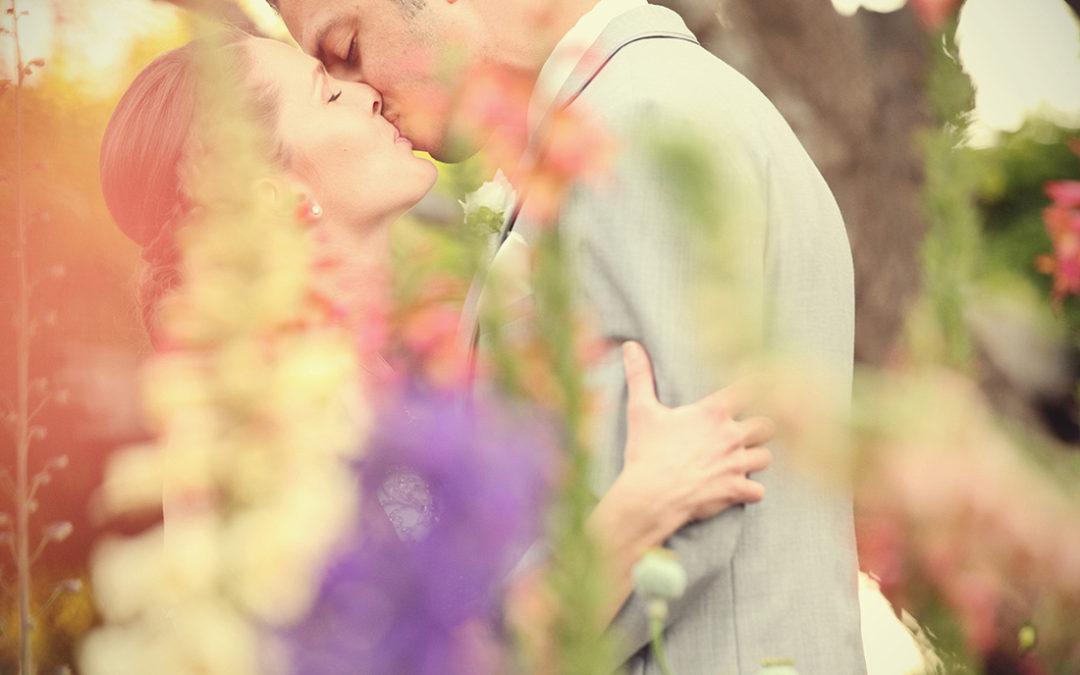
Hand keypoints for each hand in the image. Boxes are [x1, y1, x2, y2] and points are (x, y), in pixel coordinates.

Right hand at [620, 341, 773, 524]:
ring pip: (766, 457)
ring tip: (741, 461)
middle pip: (767, 425)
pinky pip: (759, 491)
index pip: (751, 389)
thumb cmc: (646, 453)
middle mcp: (731, 435)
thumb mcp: (641, 411)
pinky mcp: (736, 490)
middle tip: (744, 433)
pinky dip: (751, 491)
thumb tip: (630, 346)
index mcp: (713, 412)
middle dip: (759, 428)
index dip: (757, 388)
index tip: (758, 389)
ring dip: (756, 459)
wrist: (649, 496)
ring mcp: (736, 464)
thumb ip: (640, 376)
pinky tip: (740, 489)